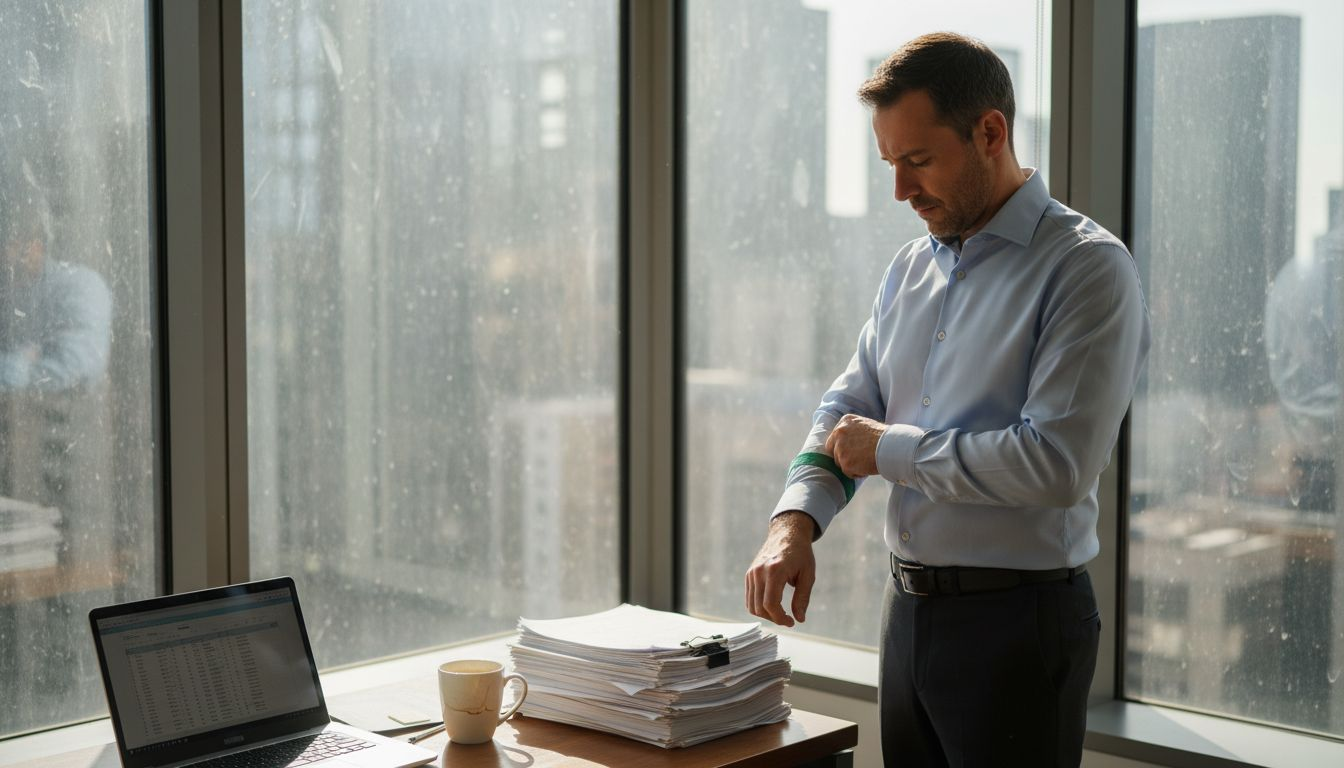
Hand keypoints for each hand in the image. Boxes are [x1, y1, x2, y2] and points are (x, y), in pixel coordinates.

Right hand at [745, 511, 815, 626]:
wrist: (787, 534)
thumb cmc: (801, 554)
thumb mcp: (808, 575)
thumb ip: (803, 598)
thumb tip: (799, 619)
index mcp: (775, 570)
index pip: (771, 604)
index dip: (780, 618)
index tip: (791, 622)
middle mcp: (759, 572)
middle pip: (760, 607)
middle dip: (774, 618)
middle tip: (788, 619)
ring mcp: (752, 573)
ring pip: (752, 605)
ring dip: (765, 614)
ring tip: (780, 613)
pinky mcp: (749, 574)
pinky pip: (749, 598)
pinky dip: (759, 606)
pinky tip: (772, 605)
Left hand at [824, 414, 883, 476]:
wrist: (891, 446)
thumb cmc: (884, 437)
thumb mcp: (866, 426)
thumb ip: (853, 432)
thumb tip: (848, 443)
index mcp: (845, 421)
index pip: (834, 437)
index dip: (842, 446)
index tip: (851, 451)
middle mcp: (839, 433)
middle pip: (833, 450)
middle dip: (843, 456)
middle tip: (856, 459)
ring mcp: (841, 448)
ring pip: (840, 462)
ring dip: (851, 465)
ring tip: (867, 461)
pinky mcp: (845, 463)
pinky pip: (848, 472)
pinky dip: (857, 472)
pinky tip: (868, 466)